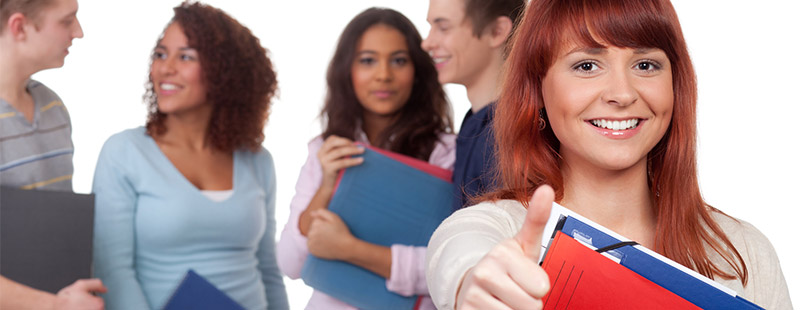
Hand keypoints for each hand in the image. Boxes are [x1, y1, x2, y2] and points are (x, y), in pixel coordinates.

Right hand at [53, 279, 106, 309]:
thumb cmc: (65, 299)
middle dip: (87, 306)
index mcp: (99, 304)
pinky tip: (74, 309)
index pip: (98, 301)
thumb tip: (104, 289)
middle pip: (95, 308)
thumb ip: (96, 284)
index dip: (88, 298)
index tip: (80, 300)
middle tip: (76, 305)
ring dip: (84, 309)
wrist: (52, 308)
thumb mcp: (81, 285)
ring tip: (74, 308)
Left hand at [306, 209, 355, 259]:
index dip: (324, 224)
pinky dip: (315, 245)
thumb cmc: (341, 231)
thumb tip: (311, 213)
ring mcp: (311, 243)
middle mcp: (312, 234)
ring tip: (327, 240)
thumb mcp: (334, 218)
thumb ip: (322, 212)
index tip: (331, 228)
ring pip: (311, 236)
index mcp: (316, 225)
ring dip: (316, 237)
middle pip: (312, 228)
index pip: (316, 221)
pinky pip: (310, 244)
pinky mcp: (312, 250)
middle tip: (330, 235)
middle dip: (319, 230)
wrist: (345, 248)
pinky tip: (324, 245)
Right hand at [317, 135, 363, 189]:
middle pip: (334, 142)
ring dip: (353, 150)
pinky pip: (342, 162)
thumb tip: (359, 145)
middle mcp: (321, 153)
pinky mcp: (328, 168)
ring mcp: (324, 161)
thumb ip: (343, 151)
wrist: (330, 187)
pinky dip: (352, 161)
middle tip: (360, 147)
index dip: (344, 140)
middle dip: (348, 143)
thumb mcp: (338, 158)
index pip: (332, 139)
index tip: (354, 143)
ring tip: (362, 151)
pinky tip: (361, 160)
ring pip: (339, 151)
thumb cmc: (337, 171)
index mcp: (323, 149)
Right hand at [455, 185, 554, 309]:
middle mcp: (484, 272)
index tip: (526, 278)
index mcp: (502, 253)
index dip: (539, 287)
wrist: (472, 284)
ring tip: (505, 301)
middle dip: (529, 303)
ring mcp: (472, 295)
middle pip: (532, 306)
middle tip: (516, 291)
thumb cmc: (506, 266)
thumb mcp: (523, 244)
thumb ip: (537, 218)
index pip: (542, 287)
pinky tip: (494, 309)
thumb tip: (548, 188)